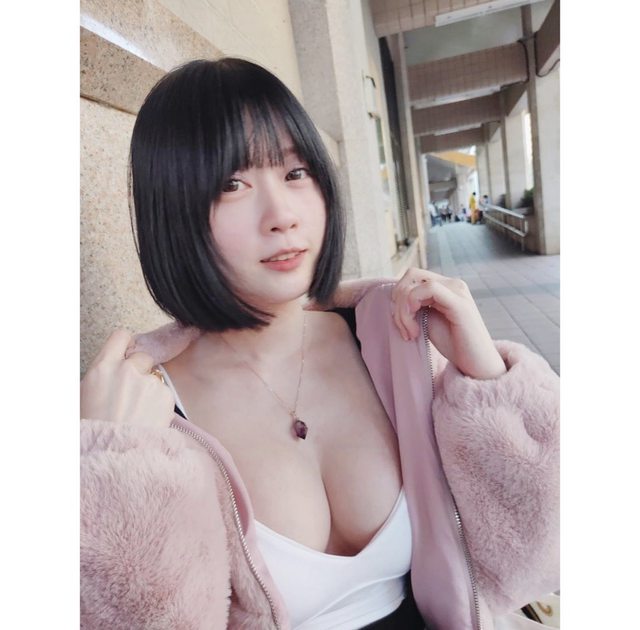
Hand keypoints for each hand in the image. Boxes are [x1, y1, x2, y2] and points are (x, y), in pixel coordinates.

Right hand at [80, 329, 174, 425]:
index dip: (126, 344)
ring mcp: (148, 381)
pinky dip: (159, 404)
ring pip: (154, 377)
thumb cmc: (94, 430)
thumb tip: (112, 368)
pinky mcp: (165, 395)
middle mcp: (127, 369)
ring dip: (150, 390)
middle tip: (134, 392)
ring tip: (139, 413)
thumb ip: (102, 377)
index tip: (129, 353)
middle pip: (143, 356)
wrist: (114, 456)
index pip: (120, 337)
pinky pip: (164, 393)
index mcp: (102, 368)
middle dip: (141, 370)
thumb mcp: (84, 397)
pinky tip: (148, 419)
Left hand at [391, 268, 505, 379]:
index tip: (400, 323)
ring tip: (410, 333)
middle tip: (403, 329)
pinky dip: (412, 308)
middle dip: (398, 302)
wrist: (477, 364)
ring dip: (403, 310)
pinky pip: (428, 290)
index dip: (398, 296)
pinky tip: (415, 329)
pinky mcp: (459, 302)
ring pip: (415, 284)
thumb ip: (415, 306)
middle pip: (411, 275)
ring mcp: (457, 290)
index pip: (412, 276)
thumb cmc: (454, 344)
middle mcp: (452, 283)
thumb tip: (395, 298)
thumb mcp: (427, 320)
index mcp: (445, 286)